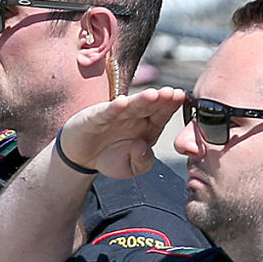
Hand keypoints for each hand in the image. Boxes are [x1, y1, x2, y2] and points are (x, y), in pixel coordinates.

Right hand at [58, 87, 185, 178]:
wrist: (81, 158)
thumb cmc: (109, 158)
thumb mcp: (131, 168)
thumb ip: (143, 162)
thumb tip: (141, 146)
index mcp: (148, 127)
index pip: (162, 114)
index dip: (171, 106)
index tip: (181, 98)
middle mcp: (134, 117)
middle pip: (150, 106)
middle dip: (161, 99)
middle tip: (173, 93)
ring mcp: (115, 115)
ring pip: (131, 106)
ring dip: (142, 100)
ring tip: (154, 95)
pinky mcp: (96, 117)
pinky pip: (106, 112)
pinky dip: (113, 108)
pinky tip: (122, 103)